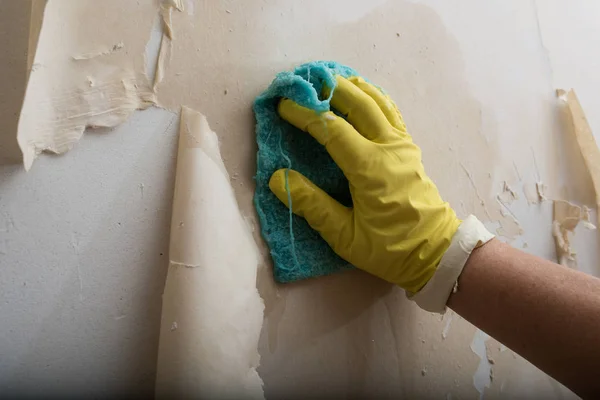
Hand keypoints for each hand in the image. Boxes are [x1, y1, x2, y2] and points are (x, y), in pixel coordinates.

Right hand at [268, 75, 459, 292]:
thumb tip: (278, 178)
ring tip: (327, 77)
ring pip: (377, 101)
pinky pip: (390, 111)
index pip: (333, 129)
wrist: (435, 250)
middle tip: (302, 80)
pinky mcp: (408, 147)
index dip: (306, 114)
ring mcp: (403, 144)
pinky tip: (359, 91)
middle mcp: (389, 148)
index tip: (283, 106)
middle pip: (358, 102)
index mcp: (371, 169)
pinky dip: (372, 96)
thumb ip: (312, 205)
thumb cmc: (390, 247)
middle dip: (328, 87)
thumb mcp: (345, 236)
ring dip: (351, 85)